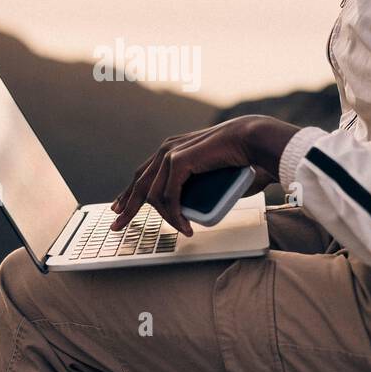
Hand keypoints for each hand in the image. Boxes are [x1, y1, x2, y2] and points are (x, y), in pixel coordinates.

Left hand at [109, 115, 299, 236]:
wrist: (252, 141)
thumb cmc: (240, 159)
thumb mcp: (211, 178)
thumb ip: (200, 192)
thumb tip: (197, 213)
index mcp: (172, 150)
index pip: (143, 174)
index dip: (130, 193)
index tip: (120, 209)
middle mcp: (167, 149)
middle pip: (139, 184)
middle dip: (128, 207)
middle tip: (118, 226)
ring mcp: (170, 153)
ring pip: (155, 195)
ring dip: (168, 218)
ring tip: (184, 230)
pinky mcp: (178, 160)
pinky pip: (169, 196)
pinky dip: (175, 214)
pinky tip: (184, 226)